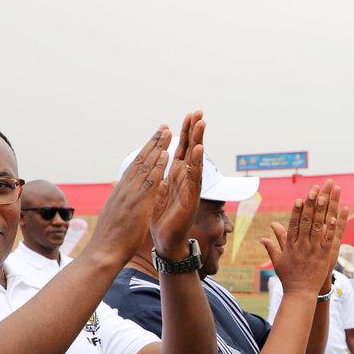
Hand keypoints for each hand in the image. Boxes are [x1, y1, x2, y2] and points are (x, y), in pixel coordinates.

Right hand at [91, 125, 173, 263]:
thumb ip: (117, 201)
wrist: (103, 253)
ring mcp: (130, 195)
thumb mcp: (113, 216)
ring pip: (145, 166)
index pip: (134, 168)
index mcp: (120, 193)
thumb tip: (117, 191)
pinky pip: (150, 181)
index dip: (145, 153)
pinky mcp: (137, 204)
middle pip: (140, 161)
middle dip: (152, 143)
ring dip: (157, 148)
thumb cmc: (109, 240)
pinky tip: (166, 155)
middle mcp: (124, 189)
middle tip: (163, 127)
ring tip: (167, 133)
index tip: (154, 140)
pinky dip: (158, 167)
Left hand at [150, 111, 205, 259]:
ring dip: (199, 141)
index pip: (183, 149)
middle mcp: (186, 179)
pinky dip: (196, 164)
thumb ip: (157, 176)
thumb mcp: (156, 191)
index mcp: (177, 175)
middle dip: (195, 131)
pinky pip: (194, 178)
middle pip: (192, 150)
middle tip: (199, 112)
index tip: (189, 115)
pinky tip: (198, 150)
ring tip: (202, 124)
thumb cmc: (162, 218)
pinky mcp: (191, 199)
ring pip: (195, 161)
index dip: (185, 132)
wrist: (166, 241)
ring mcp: (191, 188)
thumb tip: (150, 162)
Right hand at [261, 180, 348, 296]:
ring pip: (318, 226)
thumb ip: (273, 245)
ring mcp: (313, 250)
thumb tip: (263, 236)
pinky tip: (335, 215)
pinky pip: (328, 238)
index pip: (294, 224)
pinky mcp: (324, 256)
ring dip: (321, 210)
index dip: (297, 210)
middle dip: (310, 204)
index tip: (300, 198)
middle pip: (306, 221)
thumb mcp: (278, 261)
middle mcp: (302, 245)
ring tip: (325, 196)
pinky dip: (331, 227)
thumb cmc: (289, 278)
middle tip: (314, 190)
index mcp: (291, 245)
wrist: (300, 294)